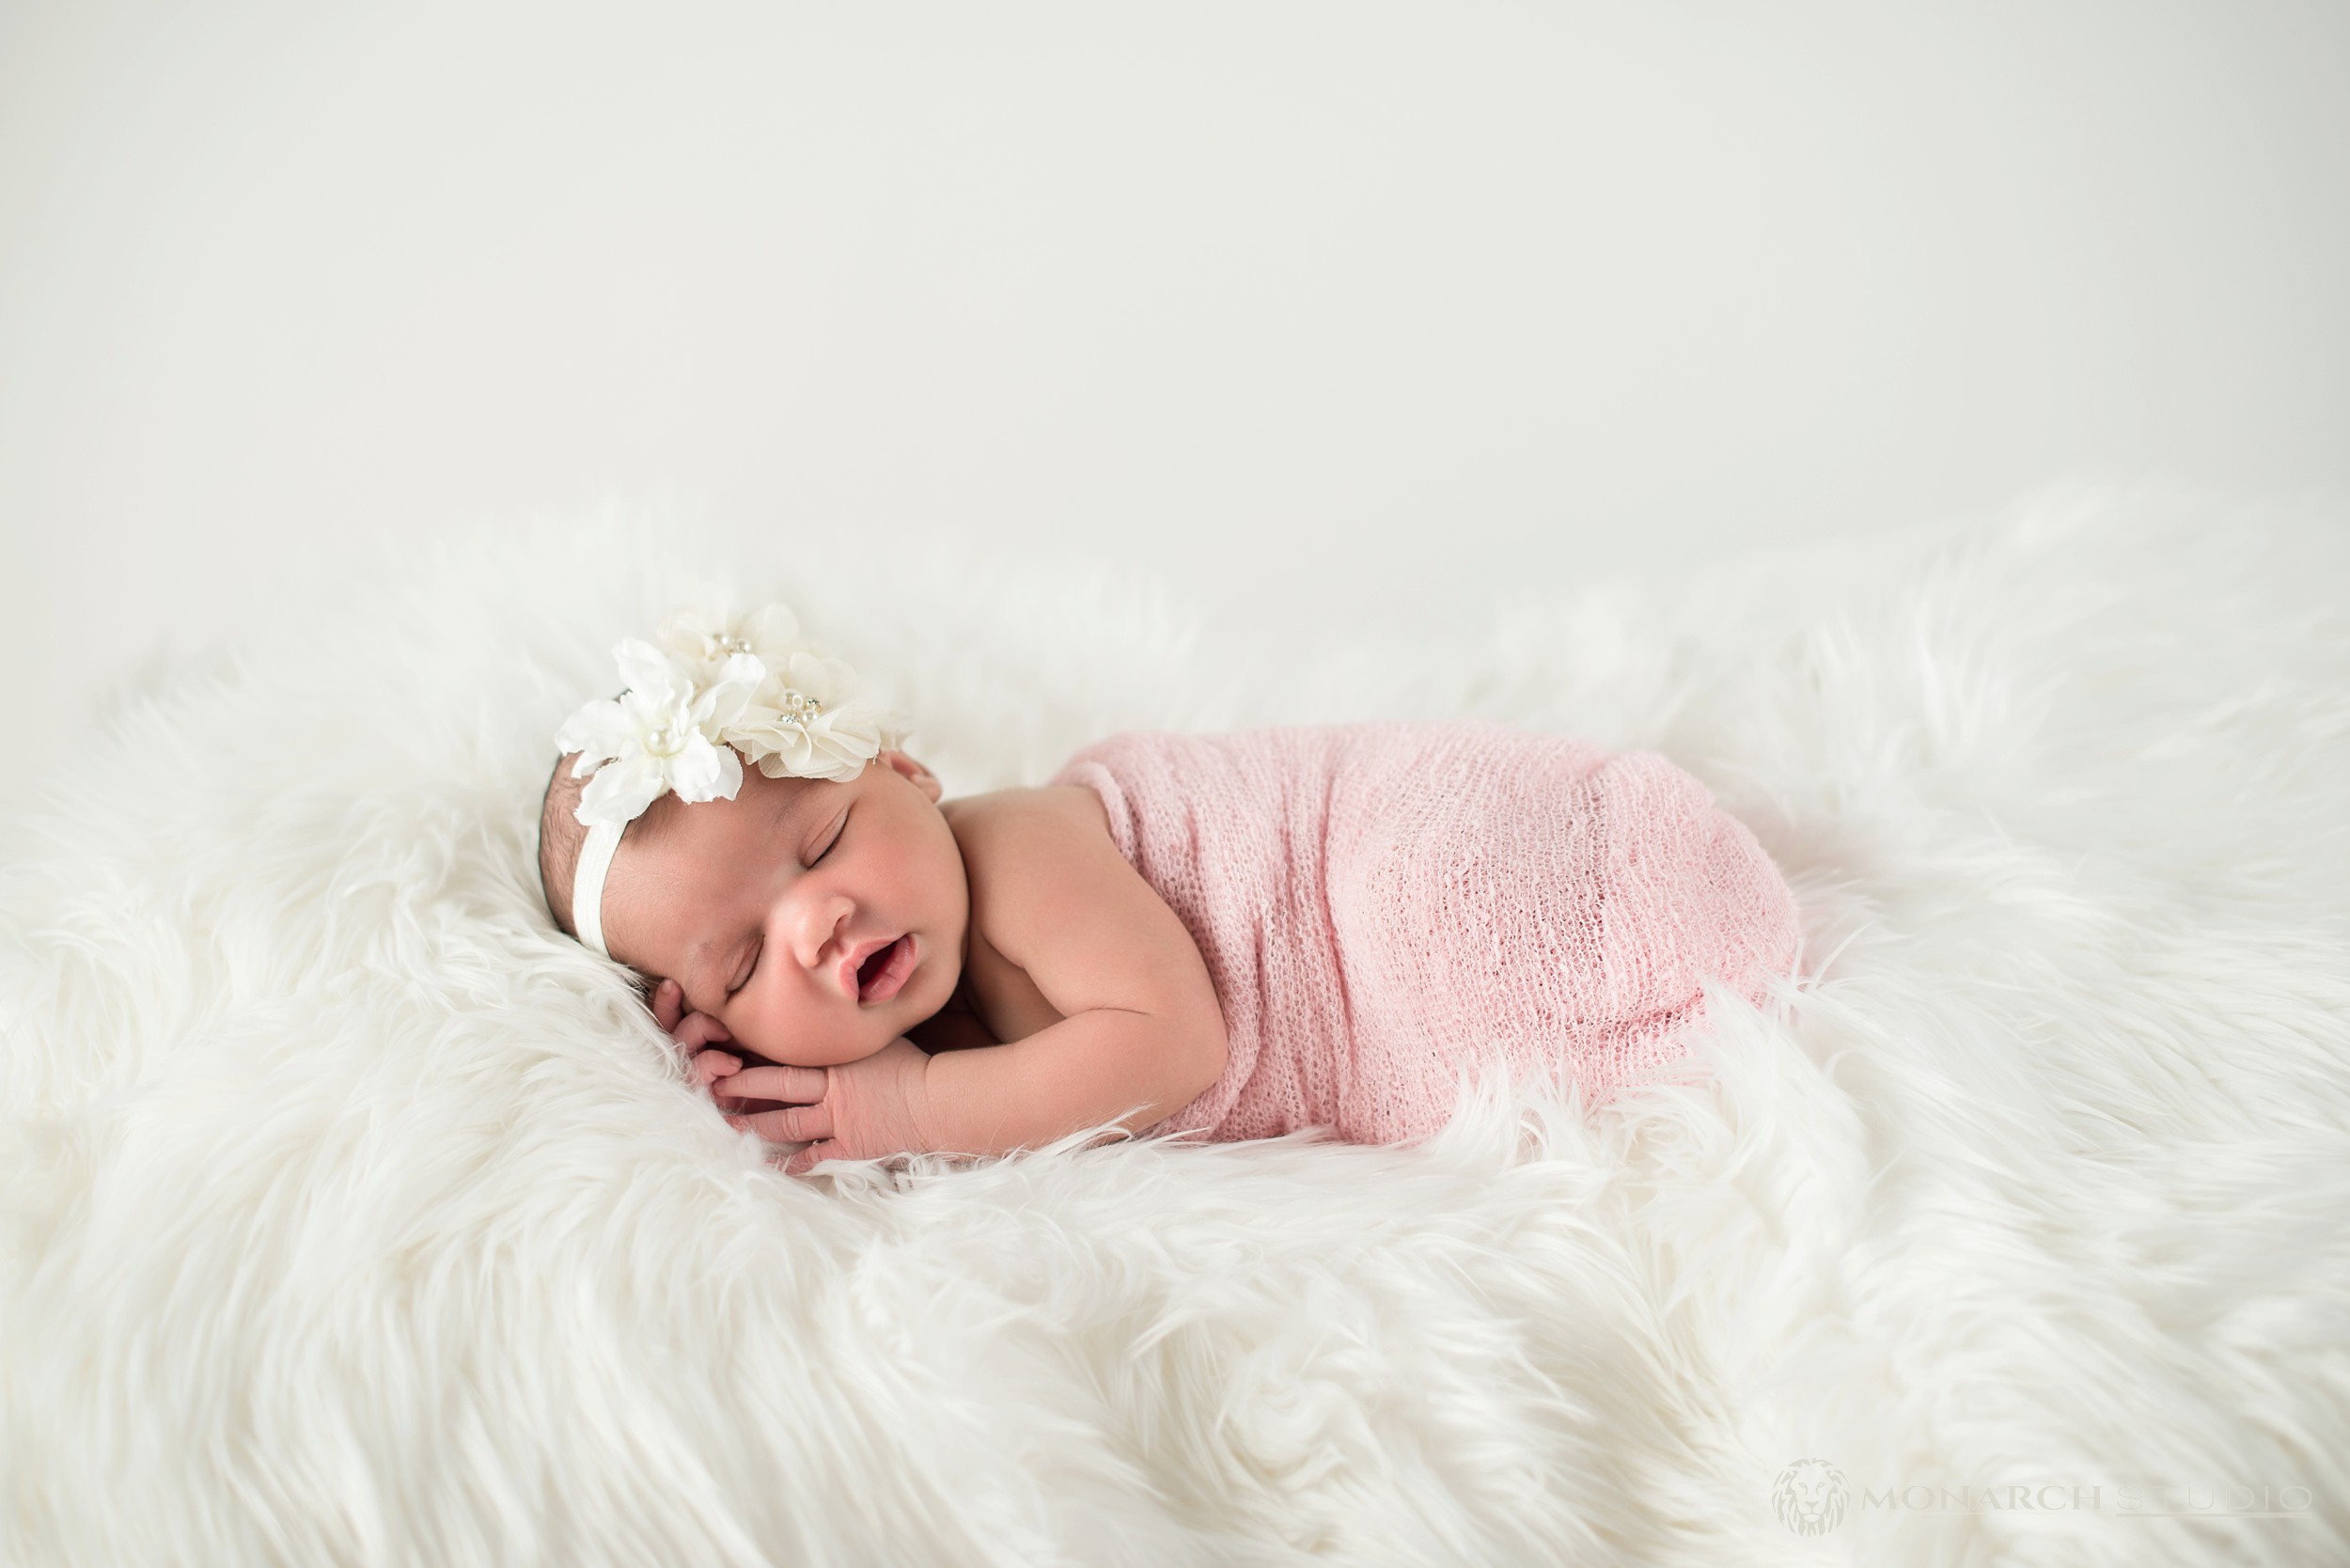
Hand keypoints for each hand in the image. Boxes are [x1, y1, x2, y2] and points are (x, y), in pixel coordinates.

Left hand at [714, 1037, 937, 1174]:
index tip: (726, 1059)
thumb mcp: (880, 1040)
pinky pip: (814, 1157)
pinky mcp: (851, 1148)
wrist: (939, 1102)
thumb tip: (839, 1013)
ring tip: (729, 1127)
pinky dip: (792, 1162)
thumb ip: (853, 1035)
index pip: (786, 1058)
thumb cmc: (914, 1066)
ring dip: (756, 1126)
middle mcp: (831, 1091)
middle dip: (742, 1089)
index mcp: (835, 1062)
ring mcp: (839, 1122)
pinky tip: (770, 1165)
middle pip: (776, 1089)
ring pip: (787, 1124)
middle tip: (715, 1091)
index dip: (753, 1060)